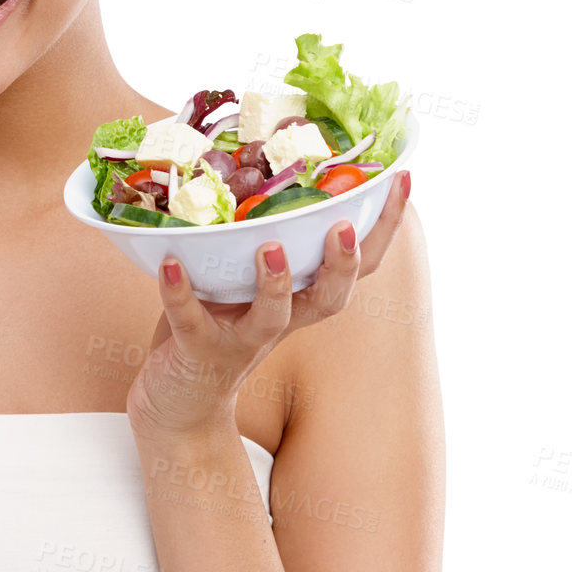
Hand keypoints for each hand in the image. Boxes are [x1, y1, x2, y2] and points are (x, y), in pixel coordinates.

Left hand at [125, 174, 411, 440]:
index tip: (402, 180)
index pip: (357, 265)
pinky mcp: (196, 352)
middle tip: (343, 227)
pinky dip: (179, 292)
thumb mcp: (241, 284)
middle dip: (342, 263)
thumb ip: (251, 241)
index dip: (383, 228)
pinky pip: (189, 320)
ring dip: (275, 282)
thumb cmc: (212, 331)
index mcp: (299, 299)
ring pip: (271, 317)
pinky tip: (170, 264)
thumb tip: (252, 164)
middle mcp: (279, 321)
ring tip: (270, 246)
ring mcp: (239, 340)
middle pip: (330, 297)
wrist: (178, 406)